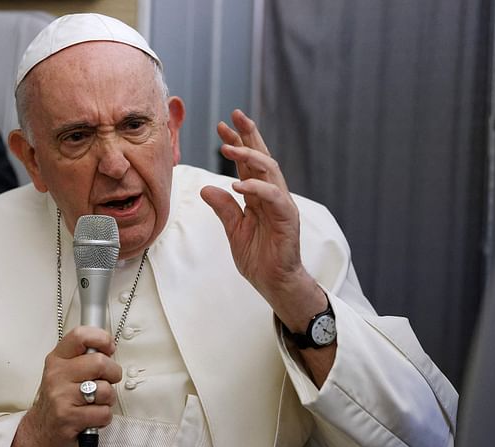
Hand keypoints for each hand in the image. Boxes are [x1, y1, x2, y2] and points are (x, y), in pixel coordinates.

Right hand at [23, 326, 121, 446]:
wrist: (40, 432)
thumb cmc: (58, 400)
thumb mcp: (63, 372)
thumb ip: (82, 357)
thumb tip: (108, 346)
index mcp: (57, 359)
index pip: (80, 336)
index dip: (101, 339)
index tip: (109, 347)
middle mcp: (57, 375)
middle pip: (100, 363)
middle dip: (113, 373)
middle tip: (108, 380)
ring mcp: (62, 397)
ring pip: (105, 390)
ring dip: (108, 399)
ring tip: (96, 402)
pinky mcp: (69, 418)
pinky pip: (104, 413)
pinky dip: (103, 417)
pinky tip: (91, 417)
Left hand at [200, 109, 319, 320]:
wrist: (274, 282)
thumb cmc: (259, 258)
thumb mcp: (234, 230)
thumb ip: (224, 208)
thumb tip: (206, 188)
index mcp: (258, 196)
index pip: (248, 163)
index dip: (238, 142)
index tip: (222, 125)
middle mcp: (271, 195)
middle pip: (262, 157)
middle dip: (249, 135)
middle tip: (234, 116)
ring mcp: (281, 204)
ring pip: (270, 171)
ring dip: (249, 156)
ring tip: (228, 148)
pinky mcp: (287, 218)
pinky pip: (273, 196)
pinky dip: (256, 188)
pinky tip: (238, 184)